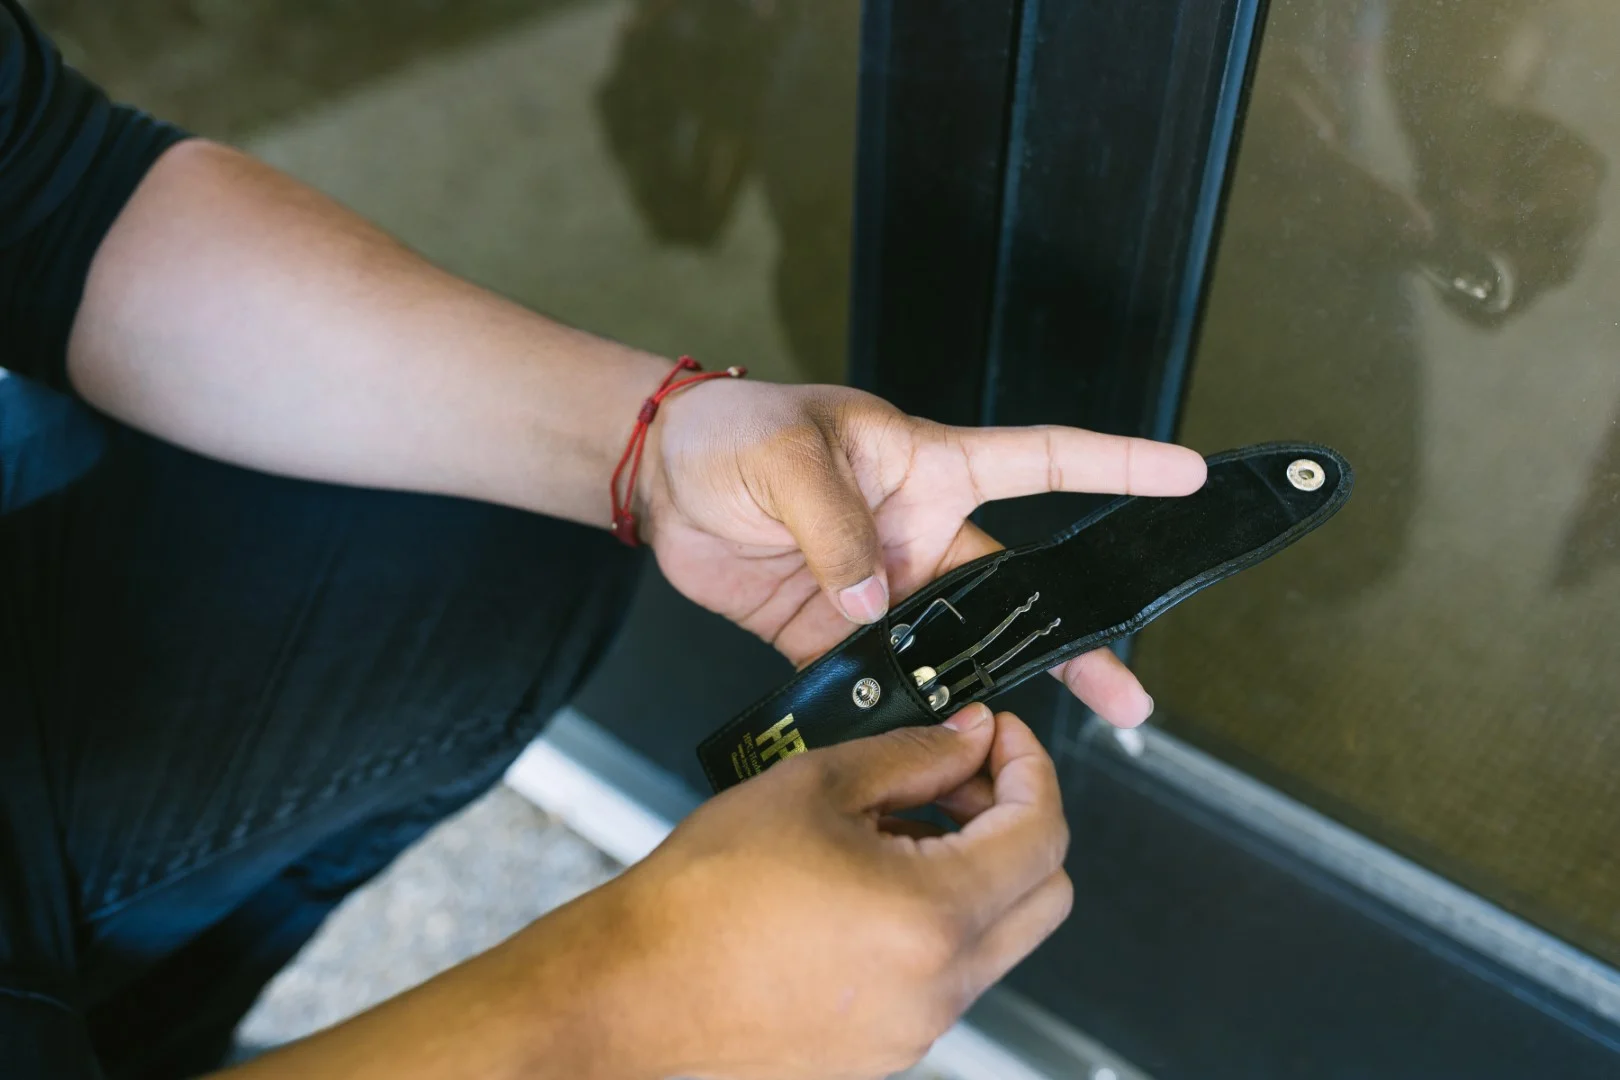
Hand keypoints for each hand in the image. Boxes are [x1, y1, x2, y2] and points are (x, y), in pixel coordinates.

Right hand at [594, 705, 1070, 1079]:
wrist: (636, 984)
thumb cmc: (705, 895)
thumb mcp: (817, 786)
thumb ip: (914, 755)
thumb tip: (968, 738)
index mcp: (933, 915)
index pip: (1043, 832)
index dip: (1031, 766)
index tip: (1001, 736)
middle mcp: (940, 985)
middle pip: (1046, 893)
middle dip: (1018, 819)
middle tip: (959, 776)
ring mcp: (918, 1026)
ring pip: (999, 934)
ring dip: (975, 867)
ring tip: (896, 824)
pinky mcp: (889, 1046)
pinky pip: (950, 972)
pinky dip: (937, 915)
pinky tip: (871, 877)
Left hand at [639, 380, 1206, 726]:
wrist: (660, 481)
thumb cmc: (730, 432)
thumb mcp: (788, 456)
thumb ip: (837, 528)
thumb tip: (872, 602)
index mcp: (927, 465)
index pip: (1041, 460)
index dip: (1117, 465)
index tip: (1185, 475)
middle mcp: (916, 530)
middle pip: (1013, 588)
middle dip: (1072, 637)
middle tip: (1127, 691)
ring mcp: (877, 586)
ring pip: (954, 646)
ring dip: (991, 689)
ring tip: (1029, 744)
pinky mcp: (829, 630)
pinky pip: (878, 677)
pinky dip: (898, 713)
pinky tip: (928, 751)